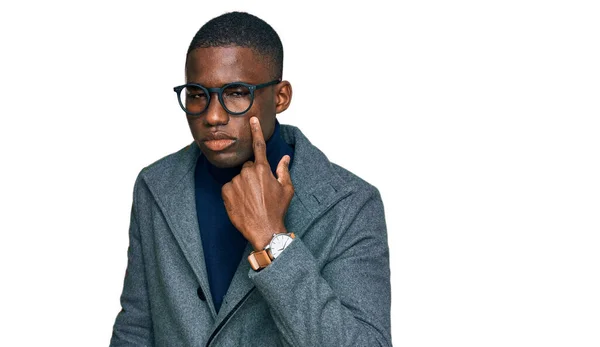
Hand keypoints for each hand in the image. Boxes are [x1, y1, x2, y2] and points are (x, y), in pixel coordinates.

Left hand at [221, 117, 293, 249]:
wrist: (264, 229)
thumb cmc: (277, 210)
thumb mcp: (286, 190)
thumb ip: (284, 170)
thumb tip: (285, 158)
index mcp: (263, 169)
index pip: (259, 146)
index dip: (256, 131)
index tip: (252, 119)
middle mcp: (247, 173)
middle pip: (248, 166)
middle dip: (253, 175)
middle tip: (260, 191)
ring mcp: (235, 182)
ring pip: (239, 178)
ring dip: (243, 185)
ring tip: (252, 200)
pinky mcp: (226, 192)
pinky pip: (229, 187)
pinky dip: (234, 193)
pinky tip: (243, 204)